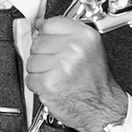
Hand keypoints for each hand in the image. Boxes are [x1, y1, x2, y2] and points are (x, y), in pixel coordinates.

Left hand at [26, 17, 127, 131]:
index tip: (48, 41)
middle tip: (58, 65)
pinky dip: (37, 84)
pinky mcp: (49, 83)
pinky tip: (52, 86)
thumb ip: (66, 34)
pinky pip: (30, 78)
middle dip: (43, 55)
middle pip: (38, 41)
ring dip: (39, 71)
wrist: (102, 108)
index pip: (49, 24)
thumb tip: (40, 25)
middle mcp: (74, 48)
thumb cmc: (95, 82)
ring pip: (31, 60)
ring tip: (56, 76)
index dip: (46, 34)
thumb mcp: (90, 49)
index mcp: (85, 36)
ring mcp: (61, 65)